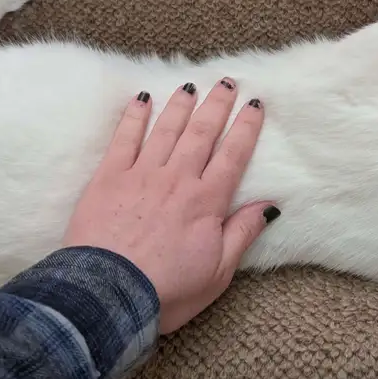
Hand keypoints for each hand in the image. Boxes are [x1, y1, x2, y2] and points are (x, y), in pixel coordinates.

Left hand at [62, 78, 278, 333]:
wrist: (108, 296)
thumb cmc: (166, 291)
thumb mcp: (217, 272)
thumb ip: (241, 233)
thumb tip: (269, 206)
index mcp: (206, 201)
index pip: (233, 155)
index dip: (246, 127)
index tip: (255, 104)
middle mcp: (177, 179)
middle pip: (201, 133)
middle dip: (217, 105)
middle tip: (228, 82)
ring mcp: (141, 175)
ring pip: (166, 130)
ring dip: (180, 105)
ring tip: (190, 86)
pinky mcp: (108, 178)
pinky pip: (124, 138)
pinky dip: (134, 116)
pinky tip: (142, 99)